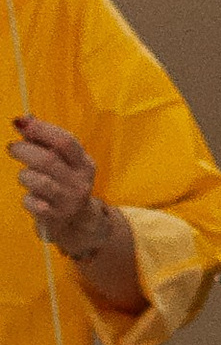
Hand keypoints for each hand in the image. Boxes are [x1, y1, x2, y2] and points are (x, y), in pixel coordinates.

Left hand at [9, 114, 114, 262]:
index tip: (20, 122)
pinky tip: (32, 198)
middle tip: (12, 148)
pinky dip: (27, 199)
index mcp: (84, 164)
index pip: (65, 141)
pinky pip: (32, 203)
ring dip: (25, 175)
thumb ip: (44, 142)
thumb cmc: (62, 184)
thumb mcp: (62, 163)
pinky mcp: (56, 218)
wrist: (76, 223)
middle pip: (49, 160)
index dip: (41, 129)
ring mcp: (69, 201)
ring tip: (25, 176)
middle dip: (24, 150)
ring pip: (39, 181)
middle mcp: (80, 182)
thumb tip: (22, 120)